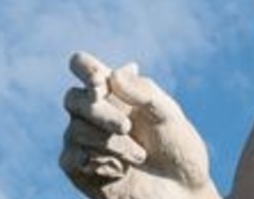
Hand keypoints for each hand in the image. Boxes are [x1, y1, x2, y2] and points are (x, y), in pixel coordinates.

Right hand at [60, 52, 218, 198]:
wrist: (181, 189)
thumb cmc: (177, 147)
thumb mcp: (168, 115)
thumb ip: (144, 92)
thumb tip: (114, 74)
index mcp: (115, 90)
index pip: (83, 67)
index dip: (84, 68)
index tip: (100, 82)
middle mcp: (94, 112)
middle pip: (73, 98)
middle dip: (100, 112)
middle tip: (127, 126)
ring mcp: (82, 139)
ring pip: (75, 129)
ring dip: (110, 142)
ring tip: (140, 156)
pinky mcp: (78, 166)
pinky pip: (72, 156)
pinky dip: (100, 160)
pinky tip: (121, 170)